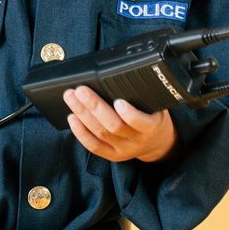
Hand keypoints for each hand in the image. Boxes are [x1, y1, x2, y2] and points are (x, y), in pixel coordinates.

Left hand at [64, 86, 178, 162]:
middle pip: (114, 126)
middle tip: (81, 90)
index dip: (129, 114)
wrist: (157, 142)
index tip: (118, 101)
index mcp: (151, 126)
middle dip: (95, 107)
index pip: (140, 122)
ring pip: (101, 133)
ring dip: (83, 114)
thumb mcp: (155, 105)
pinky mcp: (112, 155)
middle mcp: (136, 140)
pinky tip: (72, 118)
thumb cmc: (152, 116)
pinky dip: (80, 132)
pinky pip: (94, 146)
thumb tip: (117, 74)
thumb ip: (141, 96)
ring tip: (71, 98)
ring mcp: (123, 149)